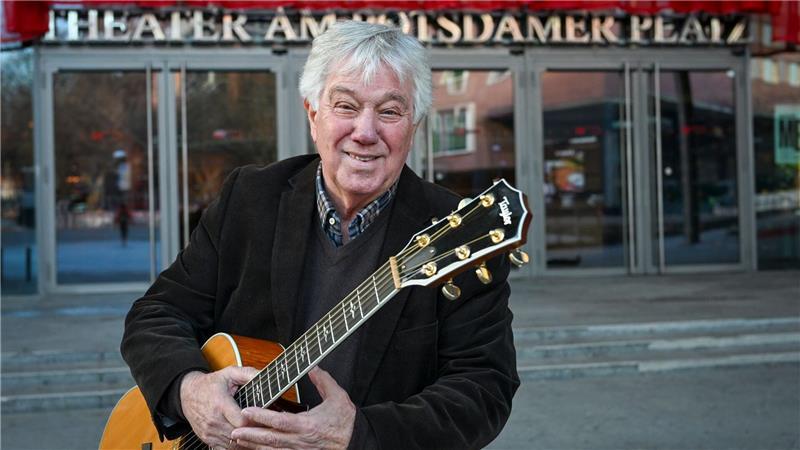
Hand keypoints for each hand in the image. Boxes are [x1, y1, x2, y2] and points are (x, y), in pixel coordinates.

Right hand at [180, 366, 258, 447]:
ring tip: (258, 434)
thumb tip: (264, 375)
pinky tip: (244, 439)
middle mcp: (214, 421)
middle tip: (266, 427)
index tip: (264, 417)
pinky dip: (236, 447)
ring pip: (234, 445)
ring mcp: (210, 432)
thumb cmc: (211, 384)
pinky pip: (225, 449)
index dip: (256, 421)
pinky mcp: (208, 439)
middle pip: (239, 436)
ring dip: (247, 441)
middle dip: (254, 432)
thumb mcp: (229, 373)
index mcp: (220, 404)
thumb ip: (248, 373)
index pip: (242, 422)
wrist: (187, 394)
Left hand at [231, 367, 355, 449]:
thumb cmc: (347, 421)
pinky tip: (255, 449)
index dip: (262, 416)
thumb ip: (322, 380)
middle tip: (233, 430)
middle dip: (250, 435)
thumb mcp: (337, 396)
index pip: (279, 421)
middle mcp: (300, 440)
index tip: (247, 410)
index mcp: (307, 424)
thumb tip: (312, 367)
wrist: (356, 442)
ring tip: (238, 439)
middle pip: (270, 439)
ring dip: (253, 445)